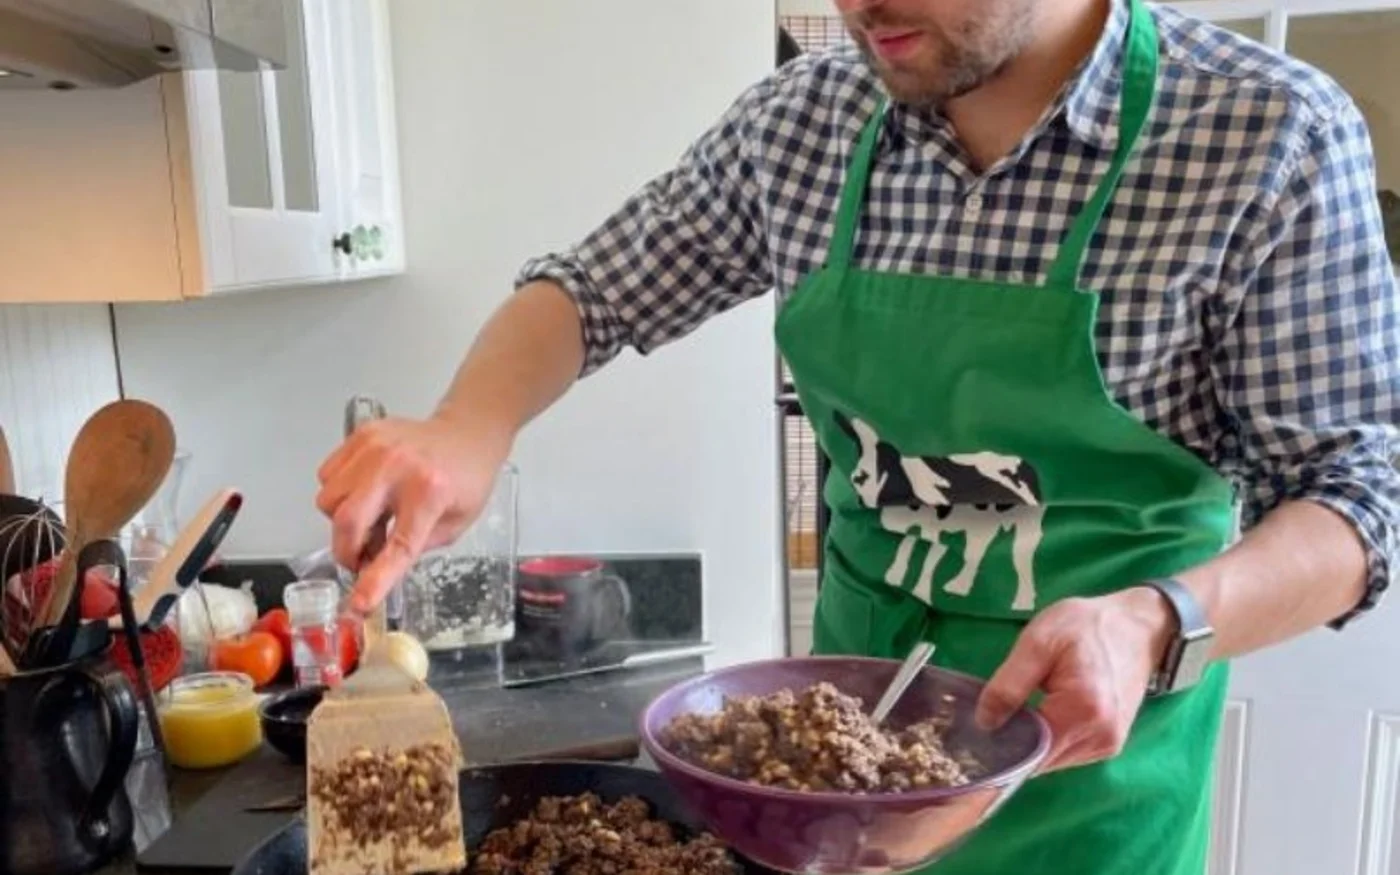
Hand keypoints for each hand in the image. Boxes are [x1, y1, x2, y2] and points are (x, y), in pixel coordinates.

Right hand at [315, 413, 509, 613]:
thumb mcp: (456, 524)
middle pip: (347, 520)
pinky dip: (339, 493)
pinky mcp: (361, 434)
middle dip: (346, 551)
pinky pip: (327, 474)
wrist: (468, 431)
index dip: (376, 579)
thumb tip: (374, 571)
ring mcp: (375, 446)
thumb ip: (416, 547)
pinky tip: (364, 493)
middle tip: (360, 559)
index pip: (397, 545)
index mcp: (430, 493)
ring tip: (370, 519)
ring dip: (343, 521)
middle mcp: (397, 467)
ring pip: (329, 499)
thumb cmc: (467, 480)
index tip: (359, 605)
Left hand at [973, 588, 1174, 772]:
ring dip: (1030, 746)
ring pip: (1052, 761)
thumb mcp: (1038, 642)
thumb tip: (985, 722)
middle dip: (1012, 746)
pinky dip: (1048, 742)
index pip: (1028, 751)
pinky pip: (1067, 753)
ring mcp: (1108, 745)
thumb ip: (1009, 684)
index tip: (973, 733)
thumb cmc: (1086, 626)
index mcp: (1082, 711)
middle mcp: (1100, 737)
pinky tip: (1034, 719)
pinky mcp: (1110, 744)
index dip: (998, 745)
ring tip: (1009, 716)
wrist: (1139, 626)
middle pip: (1040, 761)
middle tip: (985, 721)